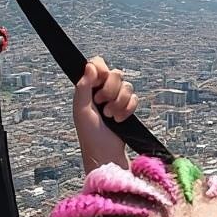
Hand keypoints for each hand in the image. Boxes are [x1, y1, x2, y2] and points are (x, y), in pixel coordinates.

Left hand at [72, 56, 137, 173]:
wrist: (106, 152)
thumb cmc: (90, 133)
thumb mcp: (81, 108)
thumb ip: (84, 86)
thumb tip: (90, 65)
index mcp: (88, 88)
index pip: (97, 64)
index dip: (101, 69)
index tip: (99, 80)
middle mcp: (102, 90)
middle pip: (116, 74)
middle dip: (110, 91)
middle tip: (101, 104)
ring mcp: (116, 99)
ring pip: (127, 86)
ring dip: (119, 103)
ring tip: (110, 116)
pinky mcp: (128, 107)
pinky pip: (135, 98)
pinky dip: (128, 109)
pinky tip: (119, 119)